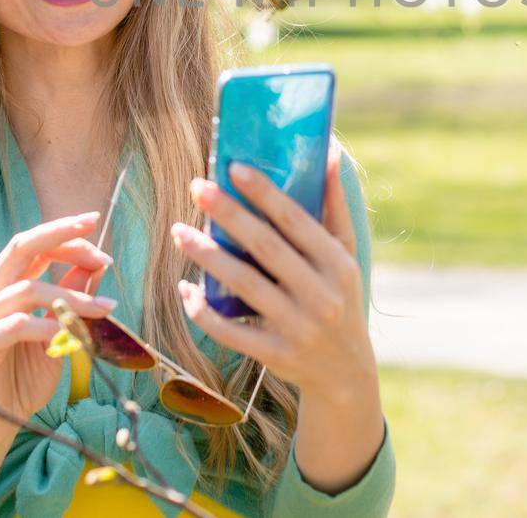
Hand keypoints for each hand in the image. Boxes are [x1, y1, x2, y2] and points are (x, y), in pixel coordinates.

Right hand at [0, 211, 116, 446]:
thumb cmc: (24, 375)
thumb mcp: (56, 331)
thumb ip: (69, 298)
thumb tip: (96, 264)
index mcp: (3, 286)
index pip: (32, 246)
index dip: (64, 234)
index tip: (96, 227)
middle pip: (20, 247)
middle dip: (60, 234)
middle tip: (93, 225)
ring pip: (27, 288)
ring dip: (71, 295)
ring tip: (104, 308)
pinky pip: (13, 326)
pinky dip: (44, 324)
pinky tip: (65, 332)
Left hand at [170, 141, 379, 405]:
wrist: (346, 373)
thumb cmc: (341, 298)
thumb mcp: (346, 255)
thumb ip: (335, 206)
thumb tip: (329, 153)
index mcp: (338, 264)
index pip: (296, 221)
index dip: (264, 193)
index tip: (234, 167)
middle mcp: (321, 295)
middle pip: (266, 248)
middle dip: (229, 215)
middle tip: (197, 188)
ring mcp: (297, 328)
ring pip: (244, 285)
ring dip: (208, 256)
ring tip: (180, 232)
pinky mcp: (275, 354)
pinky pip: (231, 331)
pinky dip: (204, 311)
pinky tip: (185, 289)